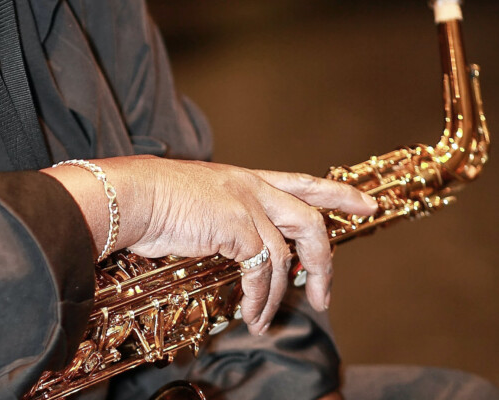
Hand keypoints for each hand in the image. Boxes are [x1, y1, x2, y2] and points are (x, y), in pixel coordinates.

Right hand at [45, 157, 375, 334]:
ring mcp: (245, 203)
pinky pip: (262, 272)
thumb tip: (242, 250)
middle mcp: (250, 186)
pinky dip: (260, 299)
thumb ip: (225, 218)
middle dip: (325, 260)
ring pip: (288, 253)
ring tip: (267, 320)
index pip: (301, 182)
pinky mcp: (236, 226)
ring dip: (281, 295)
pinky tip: (251, 315)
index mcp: (243, 178)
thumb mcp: (199, 203)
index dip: (337, 193)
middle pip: (310, 218)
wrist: (130, 195)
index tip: (367, 204)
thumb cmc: (152, 201)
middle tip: (323, 295)